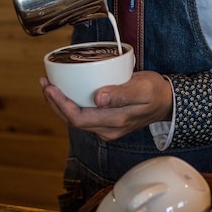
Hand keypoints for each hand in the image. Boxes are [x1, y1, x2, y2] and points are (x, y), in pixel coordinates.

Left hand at [40, 71, 173, 140]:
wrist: (167, 102)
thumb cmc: (156, 92)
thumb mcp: (143, 89)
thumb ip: (122, 94)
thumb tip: (99, 98)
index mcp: (114, 122)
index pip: (78, 118)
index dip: (60, 104)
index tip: (51, 88)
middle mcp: (107, 129)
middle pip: (71, 120)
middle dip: (54, 102)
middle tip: (45, 82)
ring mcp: (105, 127)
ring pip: (74, 119)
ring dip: (59, 104)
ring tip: (49, 85)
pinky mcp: (105, 122)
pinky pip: (81, 115)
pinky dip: (69, 104)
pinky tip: (64, 91)